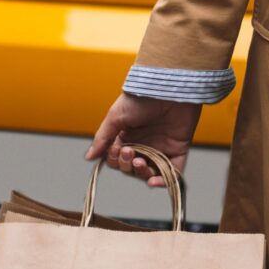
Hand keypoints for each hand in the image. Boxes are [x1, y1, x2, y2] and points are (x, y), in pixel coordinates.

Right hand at [84, 92, 201, 187]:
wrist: (167, 88)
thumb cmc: (140, 98)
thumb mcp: (116, 117)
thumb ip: (103, 138)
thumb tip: (89, 157)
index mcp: (127, 136)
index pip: (117, 159)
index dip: (115, 159)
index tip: (116, 149)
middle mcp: (144, 144)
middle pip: (132, 168)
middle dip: (127, 165)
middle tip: (130, 152)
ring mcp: (161, 148)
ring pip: (150, 173)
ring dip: (142, 174)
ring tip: (140, 163)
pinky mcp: (178, 149)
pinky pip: (173, 172)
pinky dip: (164, 180)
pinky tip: (153, 180)